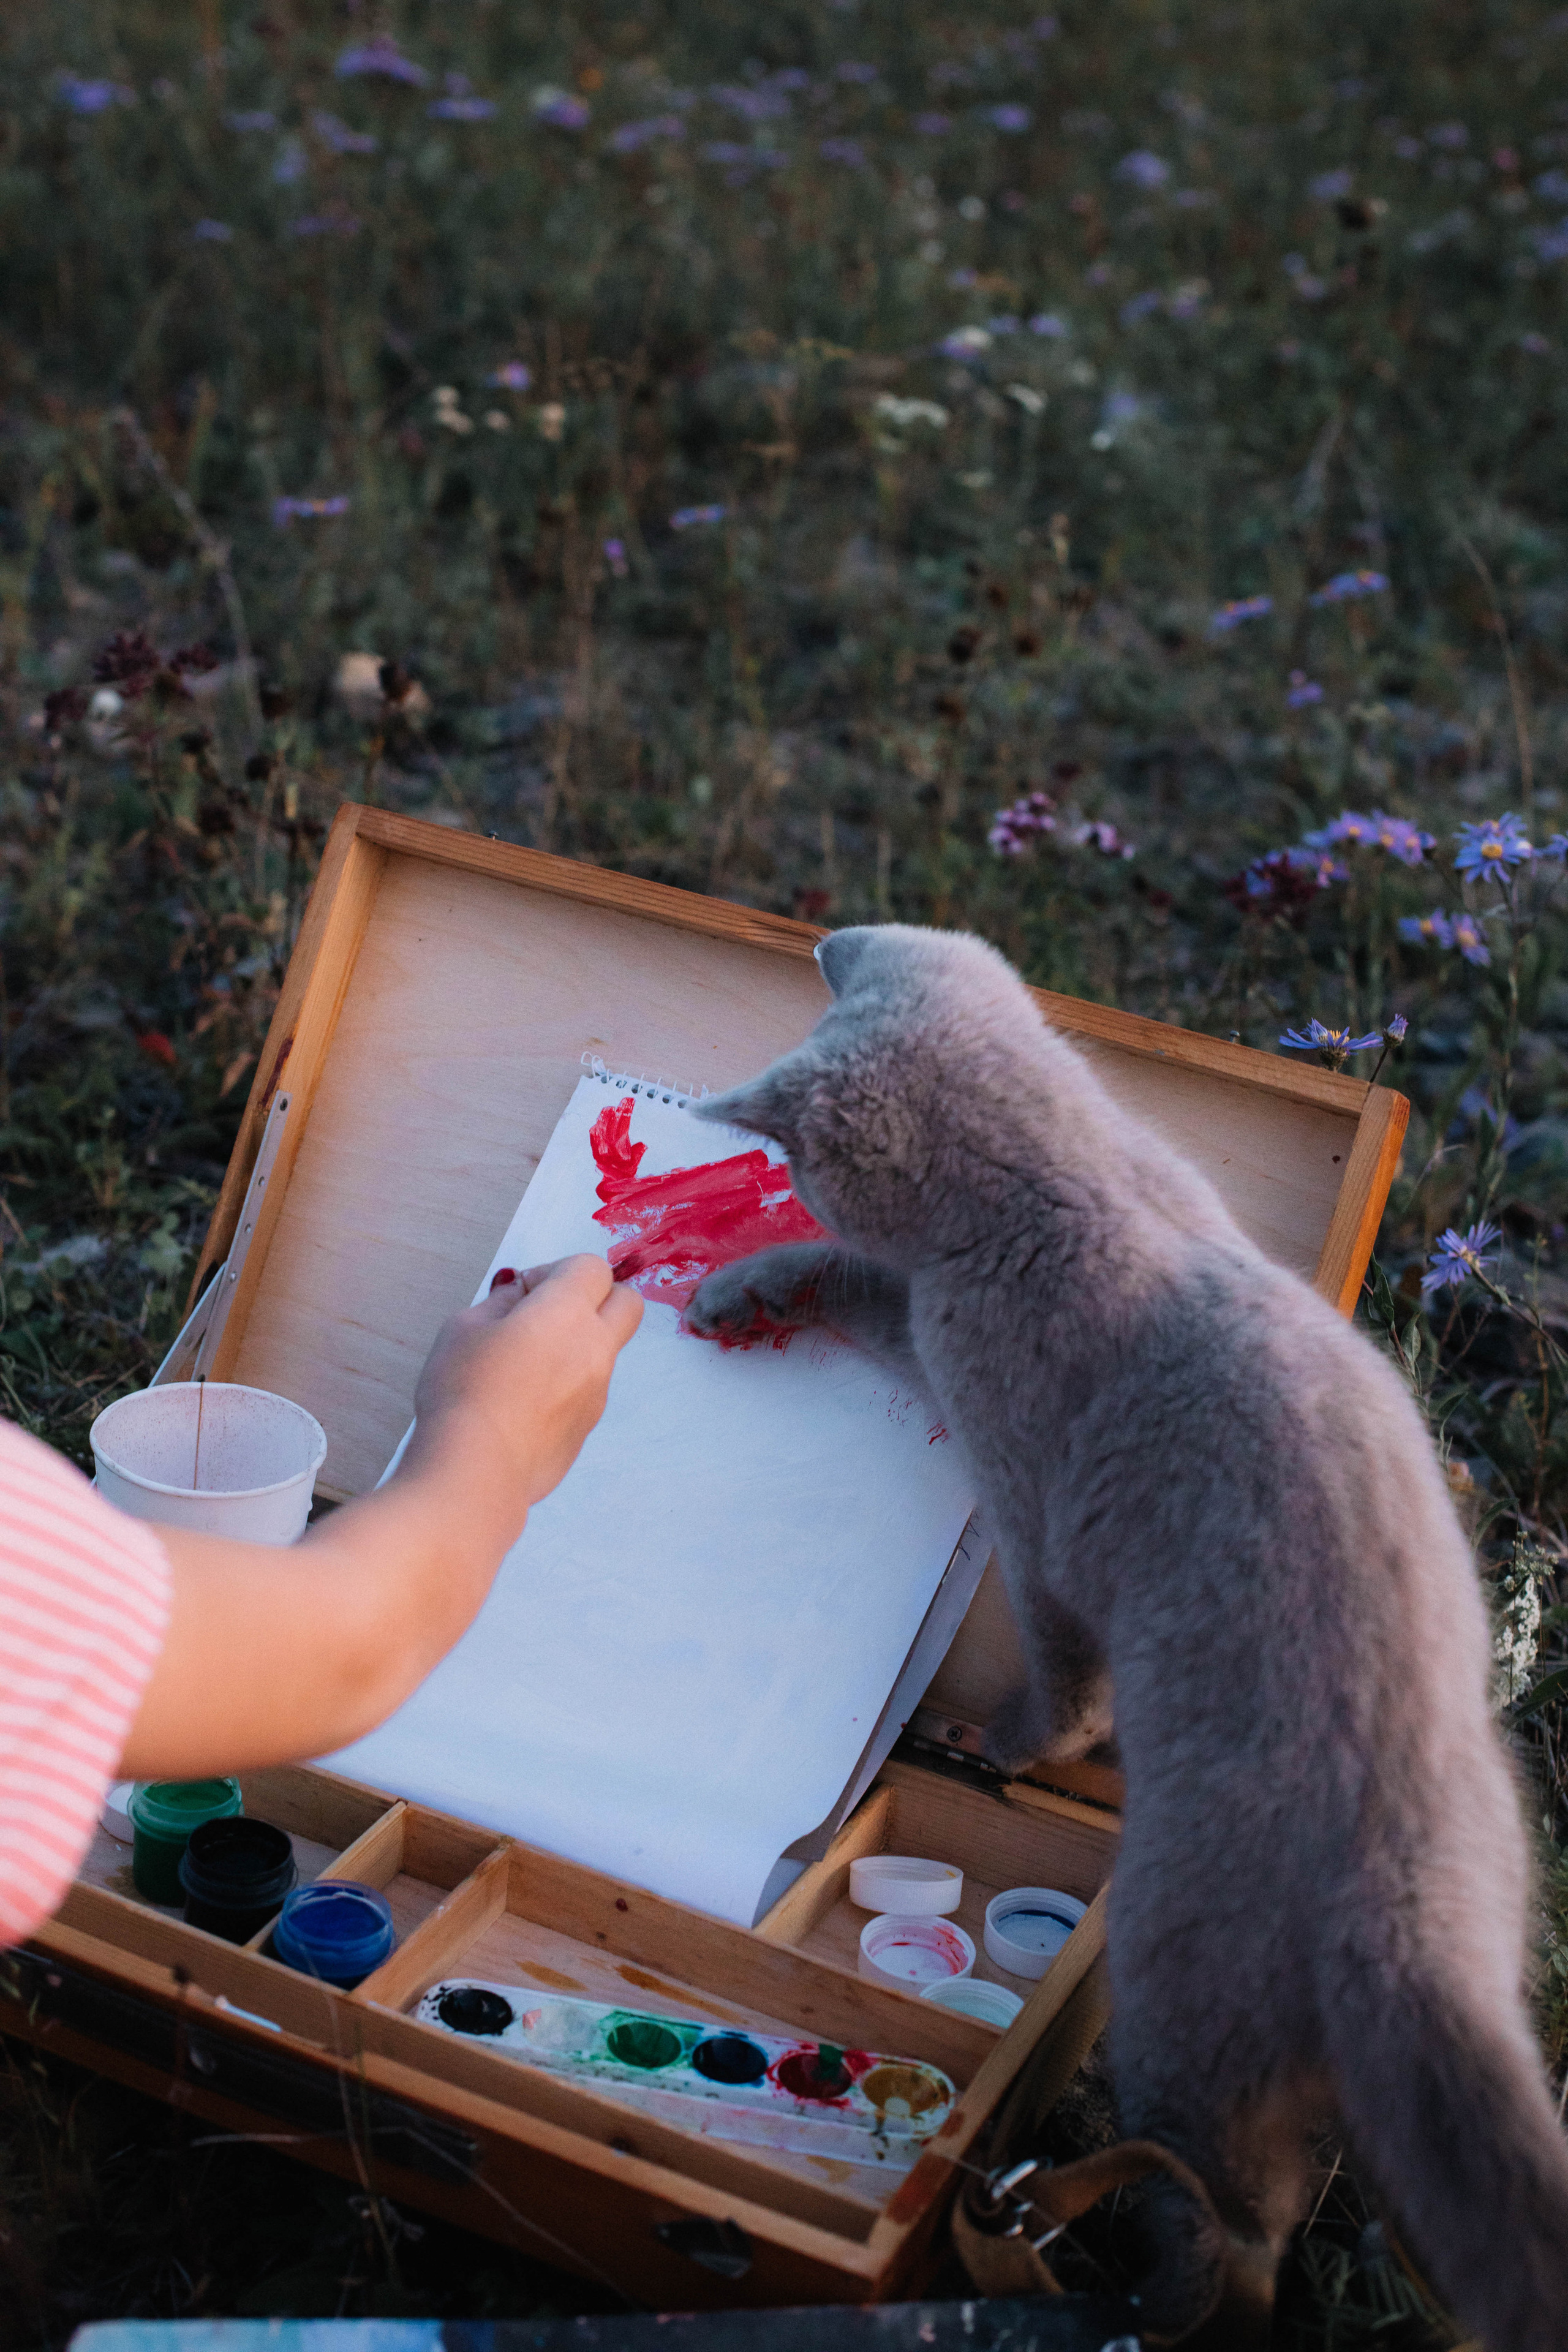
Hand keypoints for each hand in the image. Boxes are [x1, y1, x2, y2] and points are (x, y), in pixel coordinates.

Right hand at [407, 1255, 641, 1514]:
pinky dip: (567, 1385)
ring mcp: (598, 1393)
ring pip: (605, 1351)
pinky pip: (588, 1391)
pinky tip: (522, 1405)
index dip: (557, 1270)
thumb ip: (501, 1301)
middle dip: (596, 1297)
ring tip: (523, 1368)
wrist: (476, 1471)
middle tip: (547, 1315)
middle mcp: (596, 1349)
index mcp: (568, 1313)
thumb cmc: (462, 1389)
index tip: (524, 1292)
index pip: (592, 1267)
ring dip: (578, 1345)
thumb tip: (521, 1294)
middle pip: (627, 1302)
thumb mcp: (464, 1327)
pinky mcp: (588, 1428)